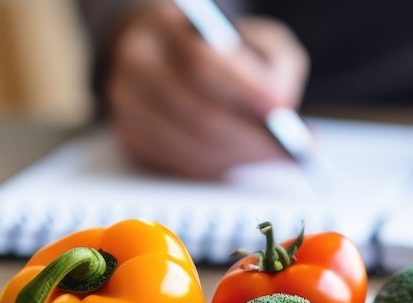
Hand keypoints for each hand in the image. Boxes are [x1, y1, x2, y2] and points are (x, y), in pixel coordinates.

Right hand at [106, 3, 307, 177]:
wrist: (168, 52)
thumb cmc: (221, 47)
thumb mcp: (254, 39)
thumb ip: (274, 64)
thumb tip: (280, 105)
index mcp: (164, 26)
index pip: (202, 63)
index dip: (244, 91)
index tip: (278, 110)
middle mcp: (137, 63)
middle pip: (196, 113)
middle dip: (247, 137)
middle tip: (285, 148)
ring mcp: (128, 104)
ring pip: (189, 144)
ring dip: (236, 155)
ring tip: (270, 154)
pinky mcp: (132, 137)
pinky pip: (179, 163)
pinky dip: (216, 166)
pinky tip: (240, 156)